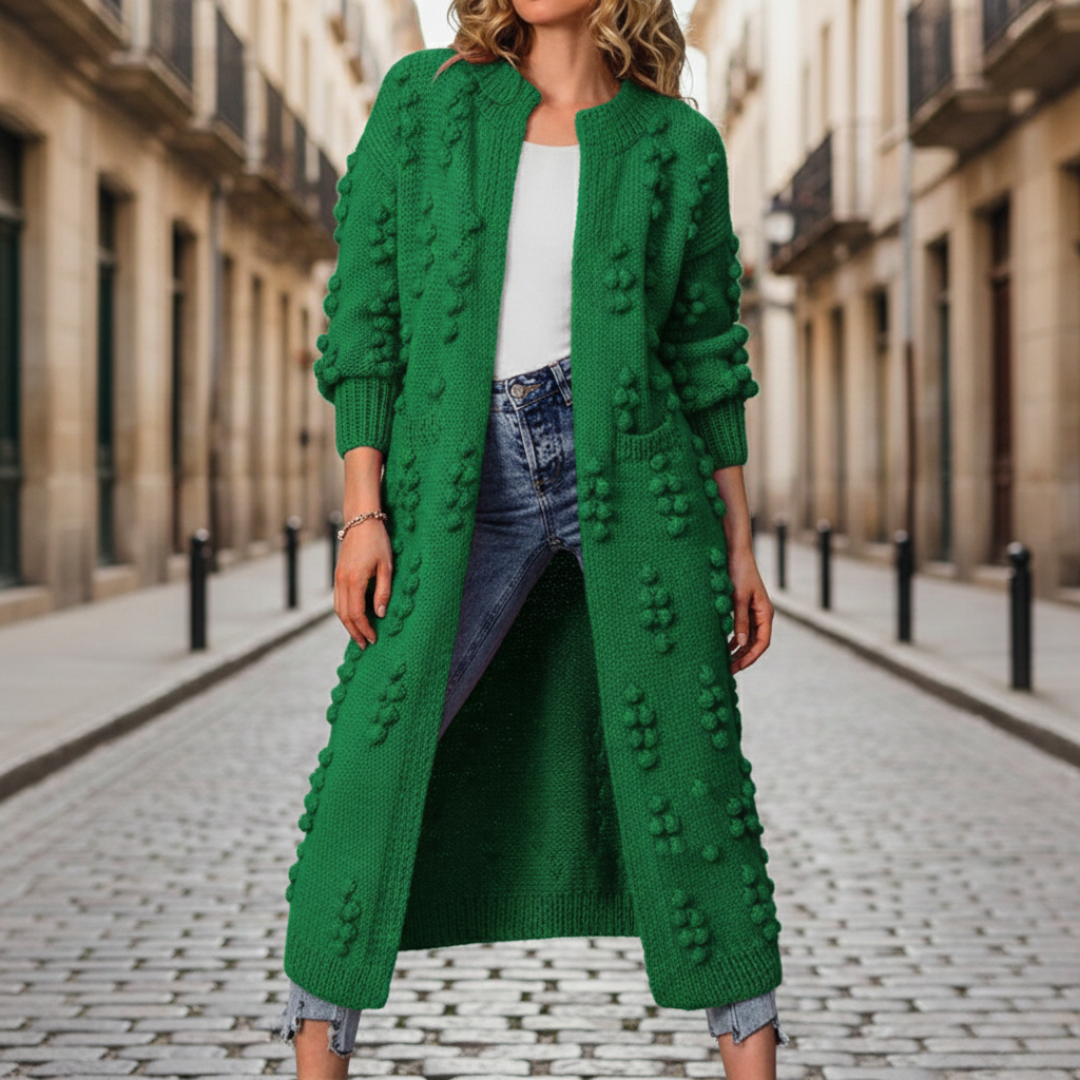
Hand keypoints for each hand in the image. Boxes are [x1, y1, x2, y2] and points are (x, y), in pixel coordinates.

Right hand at [334, 517, 393, 648]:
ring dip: (348, 624)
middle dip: (354, 632)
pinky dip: (345, 612)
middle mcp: (342, 581)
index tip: (374, 639)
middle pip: (344, 615)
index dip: (365, 629)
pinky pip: (338, 600)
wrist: (361, 520)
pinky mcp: (338, 574)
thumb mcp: (387, 566)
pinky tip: (354, 617)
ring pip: (338, 609)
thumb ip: (383, 591)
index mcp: (354, 580)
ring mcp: (337, 578)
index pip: (357, 614)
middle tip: (365, 645)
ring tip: (359, 635)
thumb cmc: (378, 542)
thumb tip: (380, 614)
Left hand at [726, 544, 772, 673]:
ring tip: (725, 661)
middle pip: (755, 643)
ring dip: (738, 650)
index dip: (751, 657)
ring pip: (748, 637)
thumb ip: (740, 621)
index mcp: (765, 613)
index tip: (738, 667)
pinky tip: (724, 645)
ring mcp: (752, 611)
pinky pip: (741, 628)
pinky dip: (733, 638)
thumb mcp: (738, 598)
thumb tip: (739, 645)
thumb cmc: (739, 572)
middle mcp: (761, 614)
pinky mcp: (743, 607)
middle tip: (728, 670)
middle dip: (743, 657)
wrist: (735, 552)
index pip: (762, 643)